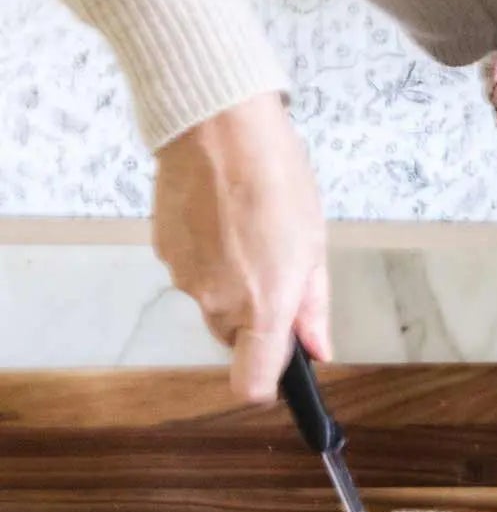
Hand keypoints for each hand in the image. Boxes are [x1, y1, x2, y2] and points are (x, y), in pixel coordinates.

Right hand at [152, 93, 329, 401]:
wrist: (219, 128)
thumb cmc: (277, 180)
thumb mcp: (314, 248)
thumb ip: (313, 308)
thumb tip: (318, 350)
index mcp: (262, 307)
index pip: (250, 384)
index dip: (266, 383)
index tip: (282, 367)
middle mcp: (217, 302)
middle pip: (232, 337)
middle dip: (254, 318)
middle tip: (276, 268)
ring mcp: (185, 277)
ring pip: (212, 301)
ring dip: (231, 281)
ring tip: (250, 231)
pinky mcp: (163, 251)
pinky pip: (192, 270)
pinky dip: (208, 255)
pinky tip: (223, 218)